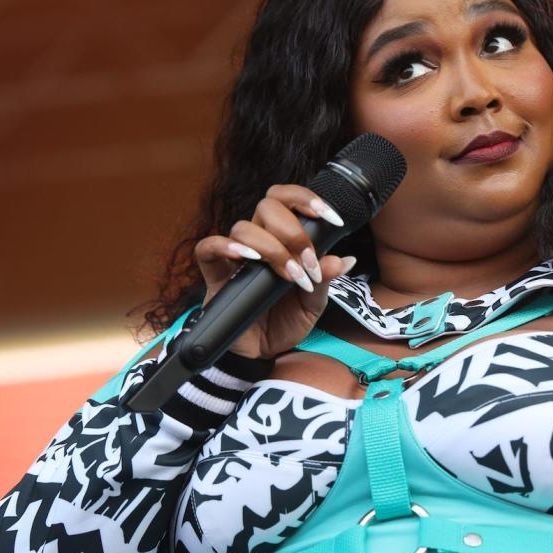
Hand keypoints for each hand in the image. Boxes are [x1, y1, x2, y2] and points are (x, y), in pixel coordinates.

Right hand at [193, 185, 355, 359]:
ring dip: (271, 248)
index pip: (286, 201)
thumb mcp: (313, 304)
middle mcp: (258, 242)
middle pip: (267, 207)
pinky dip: (225, 247)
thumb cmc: (284, 322)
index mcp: (283, 240)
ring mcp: (234, 257)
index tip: (331, 219)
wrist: (261, 353)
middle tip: (307, 262)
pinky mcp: (214, 275)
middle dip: (293, 232)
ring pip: (244, 227)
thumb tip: (344, 260)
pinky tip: (247, 258)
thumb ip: (324, 280)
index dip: (305, 199)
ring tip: (289, 275)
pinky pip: (208, 248)